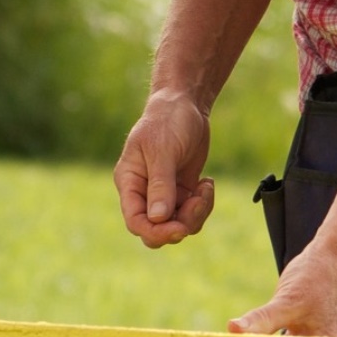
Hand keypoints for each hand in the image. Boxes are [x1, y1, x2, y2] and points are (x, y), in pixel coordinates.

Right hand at [114, 90, 213, 247]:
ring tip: (205, 187)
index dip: (155, 232)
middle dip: (179, 226)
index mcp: (129, 182)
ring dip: (196, 213)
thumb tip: (158, 219)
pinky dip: (203, 204)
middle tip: (197, 204)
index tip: (179, 228)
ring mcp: (163, 194)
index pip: (135, 221)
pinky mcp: (181, 191)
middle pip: (155, 230)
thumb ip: (160, 186)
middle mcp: (143, 192)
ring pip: (177, 224)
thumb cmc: (167, 121)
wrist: (185, 104)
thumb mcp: (162, 151)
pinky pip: (191, 213)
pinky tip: (207, 182)